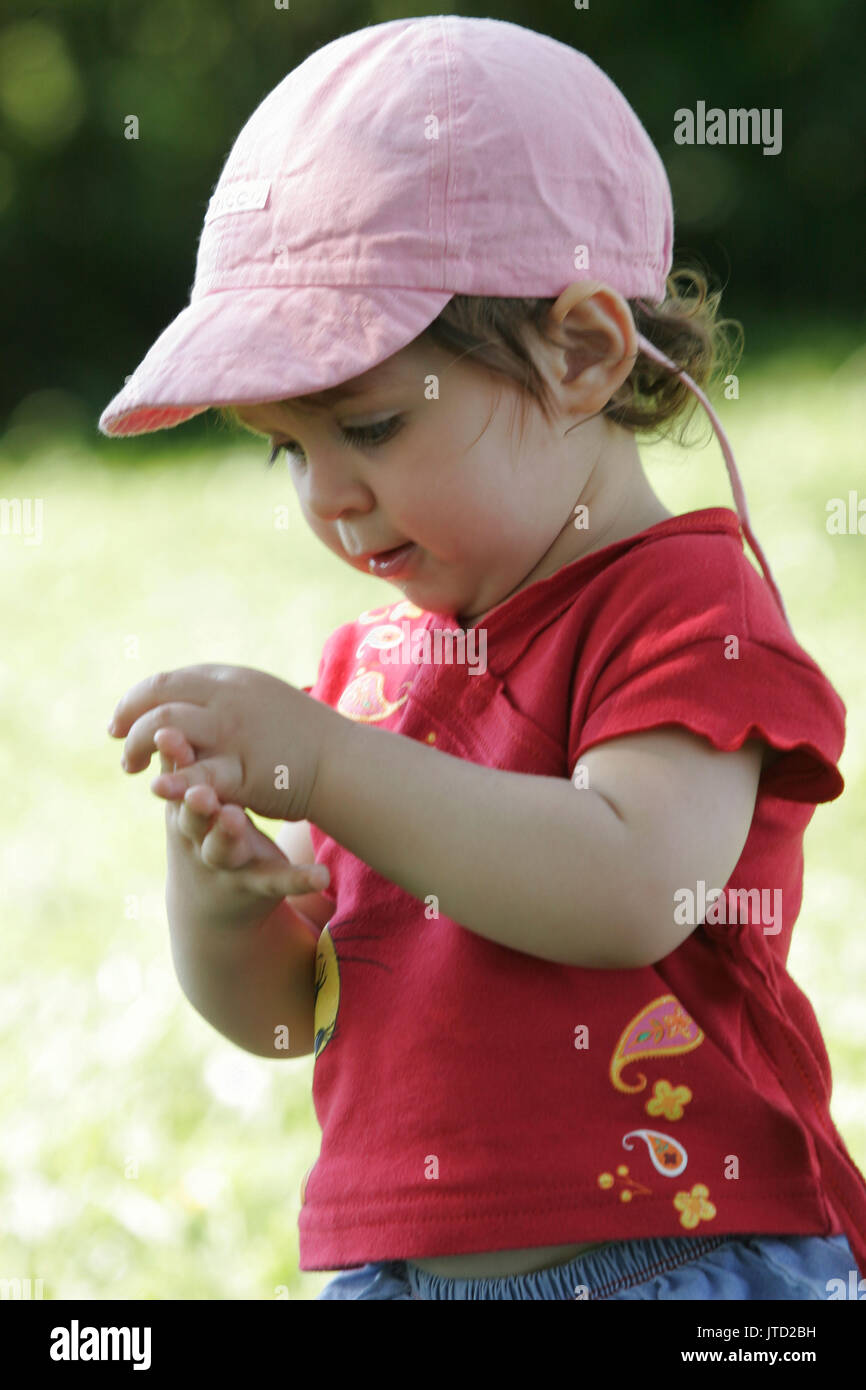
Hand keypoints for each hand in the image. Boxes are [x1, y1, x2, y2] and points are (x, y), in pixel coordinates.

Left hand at [108, 662, 336, 820]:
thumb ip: (220, 693)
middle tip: (119, 746)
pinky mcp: (245, 771)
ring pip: (167, 728)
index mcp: (229, 680)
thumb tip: (180, 694)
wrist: (341, 761)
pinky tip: (157, 790)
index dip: (134, 701)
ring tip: (130, 769)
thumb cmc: (299, 734)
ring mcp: (235, 734)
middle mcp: (228, 700)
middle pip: (158, 700)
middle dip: (128, 724)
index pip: (165, 681)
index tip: (119, 721)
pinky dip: (172, 781)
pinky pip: (199, 774)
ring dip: (138, 748)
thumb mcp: (258, 696)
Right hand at [155, 726, 328, 897]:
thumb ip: (179, 760)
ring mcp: (227, 860)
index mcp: (183, 807)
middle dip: (194, 802)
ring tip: (235, 819)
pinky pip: (278, 881)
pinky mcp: (258, 883)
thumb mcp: (186, 796)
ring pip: (223, 849)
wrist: (210, 898)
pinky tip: (321, 875)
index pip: (174, 777)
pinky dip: (299, 879)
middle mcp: (199, 834)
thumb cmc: (200, 829)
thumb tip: (157, 712)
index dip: (171, 757)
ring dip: (228, 835)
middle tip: (198, 789)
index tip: (166, 735)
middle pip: (192, 817)